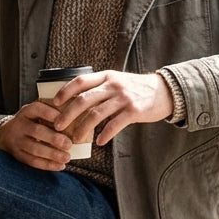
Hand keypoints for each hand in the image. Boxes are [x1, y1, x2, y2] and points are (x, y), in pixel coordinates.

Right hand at [0, 101, 72, 169]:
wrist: (6, 134)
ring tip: (67, 157)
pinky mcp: (18, 155)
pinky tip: (60, 165)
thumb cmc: (30, 122)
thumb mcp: (36, 112)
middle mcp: (20, 125)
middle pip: (36, 131)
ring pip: (34, 149)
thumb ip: (52, 112)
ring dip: (52, 154)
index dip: (50, 114)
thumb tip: (77, 114)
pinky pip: (32, 161)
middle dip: (53, 138)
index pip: (37, 109)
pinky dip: (47, 165)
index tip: (65, 120)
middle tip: (69, 144)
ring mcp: (17, 141)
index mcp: (26, 112)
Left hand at [51, 70, 173, 146]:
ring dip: (83, 128)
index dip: (65, 91)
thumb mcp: (116, 81)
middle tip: (57, 126)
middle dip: (67, 114)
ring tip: (76, 138)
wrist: (165, 91)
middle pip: (84, 100)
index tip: (54, 103)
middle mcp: (113, 85)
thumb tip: (75, 100)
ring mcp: (124, 98)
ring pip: (96, 114)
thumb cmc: (136, 88)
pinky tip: (99, 142)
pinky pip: (114, 125)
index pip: (80, 81)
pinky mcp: (134, 111)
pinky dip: (104, 135)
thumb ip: (99, 87)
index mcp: (106, 76)